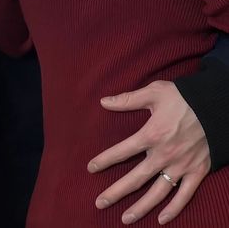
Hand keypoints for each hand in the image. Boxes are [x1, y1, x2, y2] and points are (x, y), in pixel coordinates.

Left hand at [88, 81, 210, 224]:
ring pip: (158, 193)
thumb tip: (104, 101)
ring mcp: (181, 166)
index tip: (91, 168)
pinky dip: (174, 209)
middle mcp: (164, 155)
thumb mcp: (154, 92)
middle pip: (136, 178)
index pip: (122, 151)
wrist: (216, 104)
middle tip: (99, 202)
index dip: (104, 160)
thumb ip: (128, 99)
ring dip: (141, 207)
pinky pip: (185, 195)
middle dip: (116, 192)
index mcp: (152, 135)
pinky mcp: (197, 171)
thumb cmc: (184, 97)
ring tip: (125, 218)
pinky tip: (162, 219)